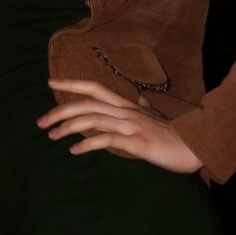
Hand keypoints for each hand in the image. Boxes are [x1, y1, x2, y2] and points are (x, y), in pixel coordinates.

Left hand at [37, 79, 201, 172]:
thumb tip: (140, 98)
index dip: (72, 83)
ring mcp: (130, 125)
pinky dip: (87, 144)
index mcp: (127, 105)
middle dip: (60, 110)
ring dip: (68, 128)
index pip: (95, 88)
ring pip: (93, 119)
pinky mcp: (136, 141)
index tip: (51, 82)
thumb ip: (144, 107)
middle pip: (87, 104)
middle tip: (40, 123)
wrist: (195, 145)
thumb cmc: (174, 134)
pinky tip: (74, 151)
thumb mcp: (156, 116)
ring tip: (52, 137)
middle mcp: (126, 111)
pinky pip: (106, 139)